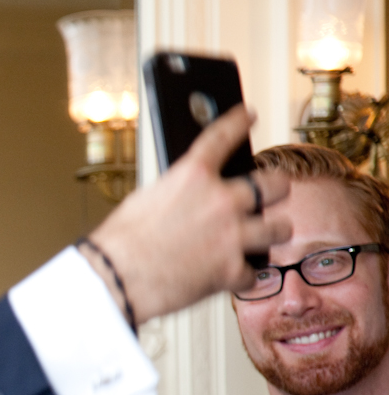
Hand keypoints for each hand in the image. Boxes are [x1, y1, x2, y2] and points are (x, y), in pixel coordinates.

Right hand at [87, 104, 290, 324]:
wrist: (115, 279)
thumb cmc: (120, 242)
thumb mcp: (145, 199)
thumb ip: (178, 191)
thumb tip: (193, 196)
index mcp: (193, 175)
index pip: (223, 136)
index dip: (237, 122)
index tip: (246, 116)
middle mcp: (221, 200)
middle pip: (274, 184)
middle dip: (274, 189)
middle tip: (271, 194)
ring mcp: (231, 236)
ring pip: (280, 228)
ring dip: (271, 232)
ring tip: (264, 237)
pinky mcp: (231, 271)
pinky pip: (255, 272)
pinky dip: (244, 275)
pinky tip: (234, 273)